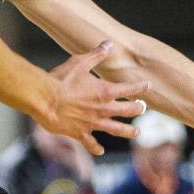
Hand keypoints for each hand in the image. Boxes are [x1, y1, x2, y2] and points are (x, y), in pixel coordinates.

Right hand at [43, 41, 148, 156]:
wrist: (44, 99)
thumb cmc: (61, 79)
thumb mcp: (79, 62)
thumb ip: (96, 54)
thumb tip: (109, 43)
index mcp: (105, 91)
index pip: (130, 89)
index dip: (141, 87)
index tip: (148, 85)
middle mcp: (103, 109)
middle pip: (128, 110)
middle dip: (138, 108)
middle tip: (142, 108)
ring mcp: (93, 123)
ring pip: (117, 129)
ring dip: (129, 131)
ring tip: (136, 132)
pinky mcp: (80, 133)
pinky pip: (91, 143)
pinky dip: (96, 148)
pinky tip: (100, 151)